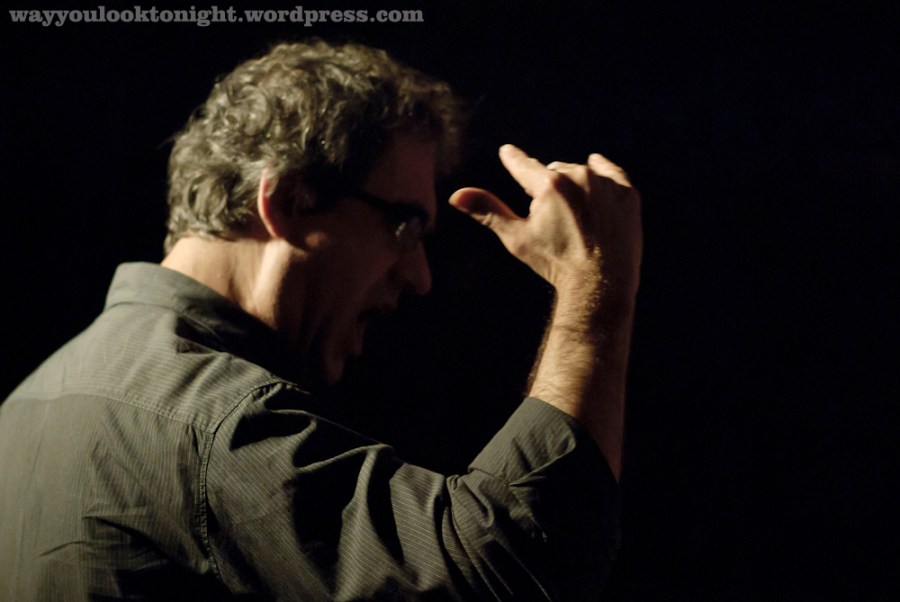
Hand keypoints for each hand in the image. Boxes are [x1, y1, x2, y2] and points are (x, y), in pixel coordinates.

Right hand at [449, 145, 641, 298]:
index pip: (522, 164)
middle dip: (549, 188)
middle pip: (553, 171)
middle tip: (553, 220)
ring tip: (576, 218)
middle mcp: (579, 176)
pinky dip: (602, 177)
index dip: (512, 159)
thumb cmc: (555, 263)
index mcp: (548, 184)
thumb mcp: (516, 238)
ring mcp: (606, 183)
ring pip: (581, 173)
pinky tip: (596, 183)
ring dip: (575, 187)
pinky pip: (611, 173)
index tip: (507, 152)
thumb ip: (487, 211)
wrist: (601, 284)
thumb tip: (456, 196)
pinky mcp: (627, 193)